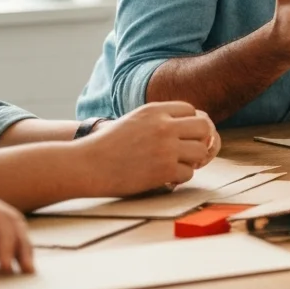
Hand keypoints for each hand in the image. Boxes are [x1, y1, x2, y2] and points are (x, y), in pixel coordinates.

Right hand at [77, 101, 220, 194]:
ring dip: (191, 161)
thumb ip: (159, 120)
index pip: (191, 110)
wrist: (86, 165)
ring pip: (200, 151)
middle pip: (204, 128)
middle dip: (199, 140)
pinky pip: (188, 173)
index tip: (181, 136)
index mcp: (155, 110)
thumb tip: (192, 127)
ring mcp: (166, 147)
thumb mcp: (134, 121)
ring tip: (175, 165)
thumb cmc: (108, 145)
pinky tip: (165, 178)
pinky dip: (179, 178)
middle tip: (187, 152)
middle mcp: (164, 125)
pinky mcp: (164, 169)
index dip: (189, 125)